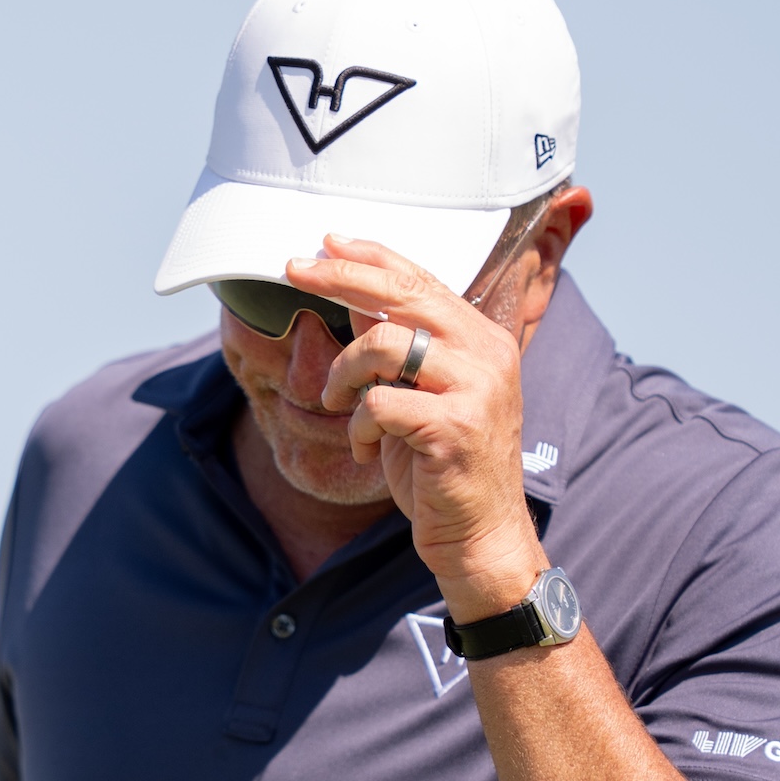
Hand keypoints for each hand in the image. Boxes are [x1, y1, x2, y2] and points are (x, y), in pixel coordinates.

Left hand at [285, 235, 547, 618]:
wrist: (479, 536)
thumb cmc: (443, 470)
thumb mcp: (415, 397)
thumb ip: (391, 348)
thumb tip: (350, 299)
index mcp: (481, 339)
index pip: (422, 280)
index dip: (371, 257)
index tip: (325, 243)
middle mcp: (486, 354)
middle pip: (402, 297)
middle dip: (339, 278)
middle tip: (293, 270)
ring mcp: (475, 389)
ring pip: (383, 346)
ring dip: (342, 374)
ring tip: (335, 402)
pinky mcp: (454, 427)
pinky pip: (379, 404)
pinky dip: (357, 426)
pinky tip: (363, 448)